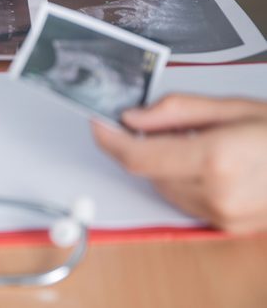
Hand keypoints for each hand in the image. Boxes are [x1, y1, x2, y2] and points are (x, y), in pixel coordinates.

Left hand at [92, 94, 266, 233]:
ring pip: (162, 186)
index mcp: (216, 159)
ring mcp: (222, 214)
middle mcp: (216, 193)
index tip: (98, 124)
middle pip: (146, 171)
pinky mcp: (225, 225)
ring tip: (193, 141)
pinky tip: (202, 161)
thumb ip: (177, 111)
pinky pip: (182, 199)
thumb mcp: (233, 107)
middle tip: (149, 123)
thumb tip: (134, 117)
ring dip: (160, 163)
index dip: (111, 140)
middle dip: (138, 146)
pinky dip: (178, 178)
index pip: (139, 156)